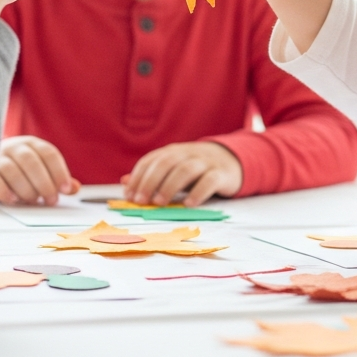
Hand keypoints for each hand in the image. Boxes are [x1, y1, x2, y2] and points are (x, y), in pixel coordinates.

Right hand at [0, 135, 80, 205]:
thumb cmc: (20, 169)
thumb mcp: (40, 169)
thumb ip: (56, 178)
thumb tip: (75, 188)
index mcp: (32, 144)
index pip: (48, 153)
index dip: (60, 172)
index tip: (66, 189)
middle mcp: (14, 147)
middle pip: (31, 161)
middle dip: (44, 183)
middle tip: (51, 200)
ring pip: (12, 170)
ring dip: (26, 189)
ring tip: (33, 200)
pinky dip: (5, 191)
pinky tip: (14, 200)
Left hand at [121, 141, 242, 206]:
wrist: (232, 160)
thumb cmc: (196, 169)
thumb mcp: (173, 169)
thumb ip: (150, 175)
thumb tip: (124, 181)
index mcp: (173, 152)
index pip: (151, 160)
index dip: (138, 177)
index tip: (129, 196)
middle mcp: (188, 153)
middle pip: (166, 162)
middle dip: (151, 181)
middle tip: (141, 201)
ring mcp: (206, 162)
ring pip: (186, 169)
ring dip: (170, 186)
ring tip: (160, 203)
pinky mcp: (222, 173)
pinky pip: (210, 180)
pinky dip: (198, 192)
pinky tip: (188, 204)